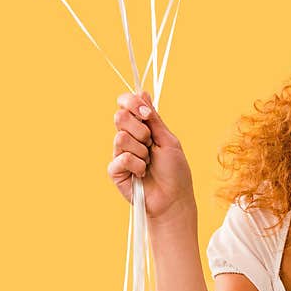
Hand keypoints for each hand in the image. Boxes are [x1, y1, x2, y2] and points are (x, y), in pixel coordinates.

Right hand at [108, 89, 195, 221]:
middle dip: (140, 130)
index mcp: (141, 127)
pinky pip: (121, 158)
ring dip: (141, 150)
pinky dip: (136, 165)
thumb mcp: (168, 140)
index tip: (146, 114)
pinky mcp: (115, 170)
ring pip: (120, 138)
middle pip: (119, 117)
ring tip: (149, 162)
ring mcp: (120, 153)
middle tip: (151, 143)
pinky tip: (142, 174)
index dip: (132, 103)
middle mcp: (128, 137)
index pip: (125, 104)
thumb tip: (143, 92)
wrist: (173, 198)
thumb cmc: (175, 171)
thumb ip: (153, 118)